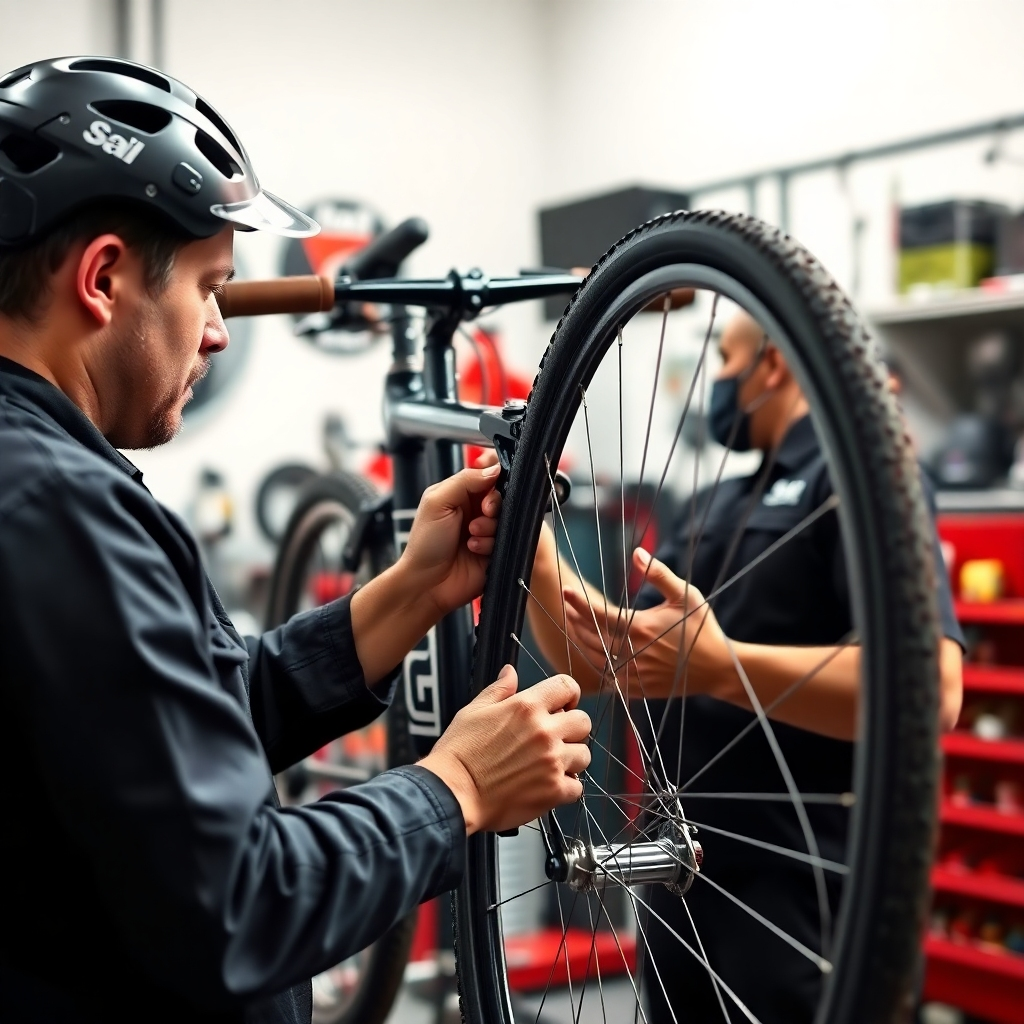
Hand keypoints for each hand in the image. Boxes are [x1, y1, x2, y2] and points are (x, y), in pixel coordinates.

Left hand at [399, 463, 501, 617]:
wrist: (427, 583)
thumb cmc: (425, 543)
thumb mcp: (437, 502)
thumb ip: (465, 480)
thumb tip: (494, 469)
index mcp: (460, 494)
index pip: (487, 477)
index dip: (493, 483)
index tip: (487, 494)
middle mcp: (475, 511)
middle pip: (501, 498)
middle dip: (494, 506)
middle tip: (483, 514)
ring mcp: (486, 532)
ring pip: (506, 520)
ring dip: (490, 528)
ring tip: (471, 538)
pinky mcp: (495, 551)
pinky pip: (507, 541)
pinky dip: (491, 544)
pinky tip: (474, 550)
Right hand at [418, 666, 591, 833]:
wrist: (453, 793)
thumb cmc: (459, 753)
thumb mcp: (474, 711)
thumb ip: (499, 690)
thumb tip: (510, 672)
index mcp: (526, 706)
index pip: (567, 686)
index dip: (568, 694)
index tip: (563, 704)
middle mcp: (544, 732)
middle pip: (583, 721)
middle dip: (572, 728)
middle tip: (556, 738)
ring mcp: (552, 761)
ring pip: (584, 754)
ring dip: (571, 759)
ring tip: (550, 764)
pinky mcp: (553, 790)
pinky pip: (577, 787)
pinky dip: (566, 788)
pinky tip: (548, 785)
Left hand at [564, 548, 733, 700]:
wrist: (719, 669)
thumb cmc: (703, 629)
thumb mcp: (685, 595)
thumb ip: (659, 573)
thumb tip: (637, 553)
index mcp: (641, 628)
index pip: (599, 614)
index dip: (579, 602)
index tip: (566, 591)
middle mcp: (633, 652)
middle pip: (591, 636)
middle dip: (575, 619)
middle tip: (566, 606)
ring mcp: (633, 673)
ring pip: (595, 657)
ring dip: (581, 641)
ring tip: (573, 626)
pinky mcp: (638, 688)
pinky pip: (607, 677)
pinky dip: (595, 664)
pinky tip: (590, 653)